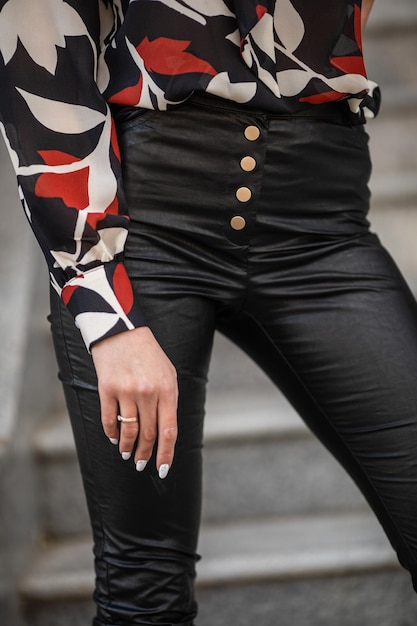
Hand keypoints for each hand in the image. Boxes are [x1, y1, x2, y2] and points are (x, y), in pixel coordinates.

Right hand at [91, 326, 177, 477]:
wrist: (122, 330)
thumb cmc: (148, 354)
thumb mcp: (167, 373)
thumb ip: (168, 400)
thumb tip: (164, 431)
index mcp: (167, 390)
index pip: (168, 430)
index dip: (166, 454)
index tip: (162, 469)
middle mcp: (148, 393)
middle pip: (148, 434)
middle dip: (146, 454)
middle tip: (142, 464)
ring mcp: (127, 391)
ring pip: (128, 430)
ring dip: (128, 447)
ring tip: (127, 454)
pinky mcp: (107, 389)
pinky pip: (109, 420)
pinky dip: (111, 433)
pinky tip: (114, 438)